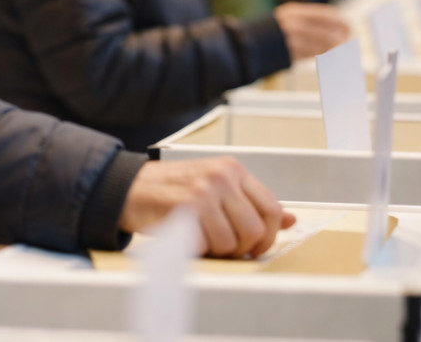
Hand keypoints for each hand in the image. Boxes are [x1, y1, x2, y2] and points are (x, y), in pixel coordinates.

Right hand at [118, 158, 295, 257]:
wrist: (131, 188)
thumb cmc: (174, 191)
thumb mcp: (217, 187)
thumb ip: (251, 203)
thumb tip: (290, 220)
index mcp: (233, 169)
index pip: (271, 208)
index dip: (267, 235)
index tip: (255, 246)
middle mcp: (222, 176)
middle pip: (255, 229)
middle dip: (243, 247)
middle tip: (227, 248)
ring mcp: (204, 191)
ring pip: (232, 241)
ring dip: (219, 251)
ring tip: (203, 240)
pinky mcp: (186, 208)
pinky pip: (208, 245)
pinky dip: (199, 250)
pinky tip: (188, 238)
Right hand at [273, 2, 351, 59]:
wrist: (245, 45)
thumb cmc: (269, 34)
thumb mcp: (286, 20)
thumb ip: (305, 23)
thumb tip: (331, 29)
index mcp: (293, 11)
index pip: (324, 14)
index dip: (338, 20)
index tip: (348, 26)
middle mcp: (293, 22)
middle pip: (325, 30)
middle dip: (339, 37)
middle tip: (349, 42)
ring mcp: (290, 37)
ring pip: (320, 44)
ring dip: (333, 49)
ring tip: (342, 53)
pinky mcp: (289, 52)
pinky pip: (312, 55)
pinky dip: (323, 57)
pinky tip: (328, 59)